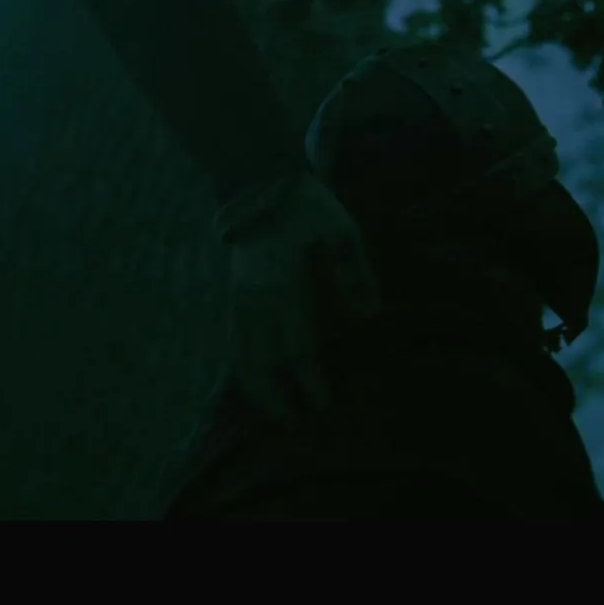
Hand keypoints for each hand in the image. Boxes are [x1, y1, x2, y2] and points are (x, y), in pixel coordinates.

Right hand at [217, 169, 379, 425]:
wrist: (259, 182)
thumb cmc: (308, 206)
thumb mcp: (342, 231)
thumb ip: (356, 272)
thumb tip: (371, 313)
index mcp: (284, 287)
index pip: (296, 348)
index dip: (309, 380)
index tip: (323, 402)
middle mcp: (255, 300)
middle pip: (261, 363)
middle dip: (277, 397)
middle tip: (296, 422)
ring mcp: (238, 298)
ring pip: (238, 356)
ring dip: (254, 388)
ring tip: (272, 411)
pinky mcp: (231, 294)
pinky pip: (231, 341)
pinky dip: (240, 366)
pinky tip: (254, 381)